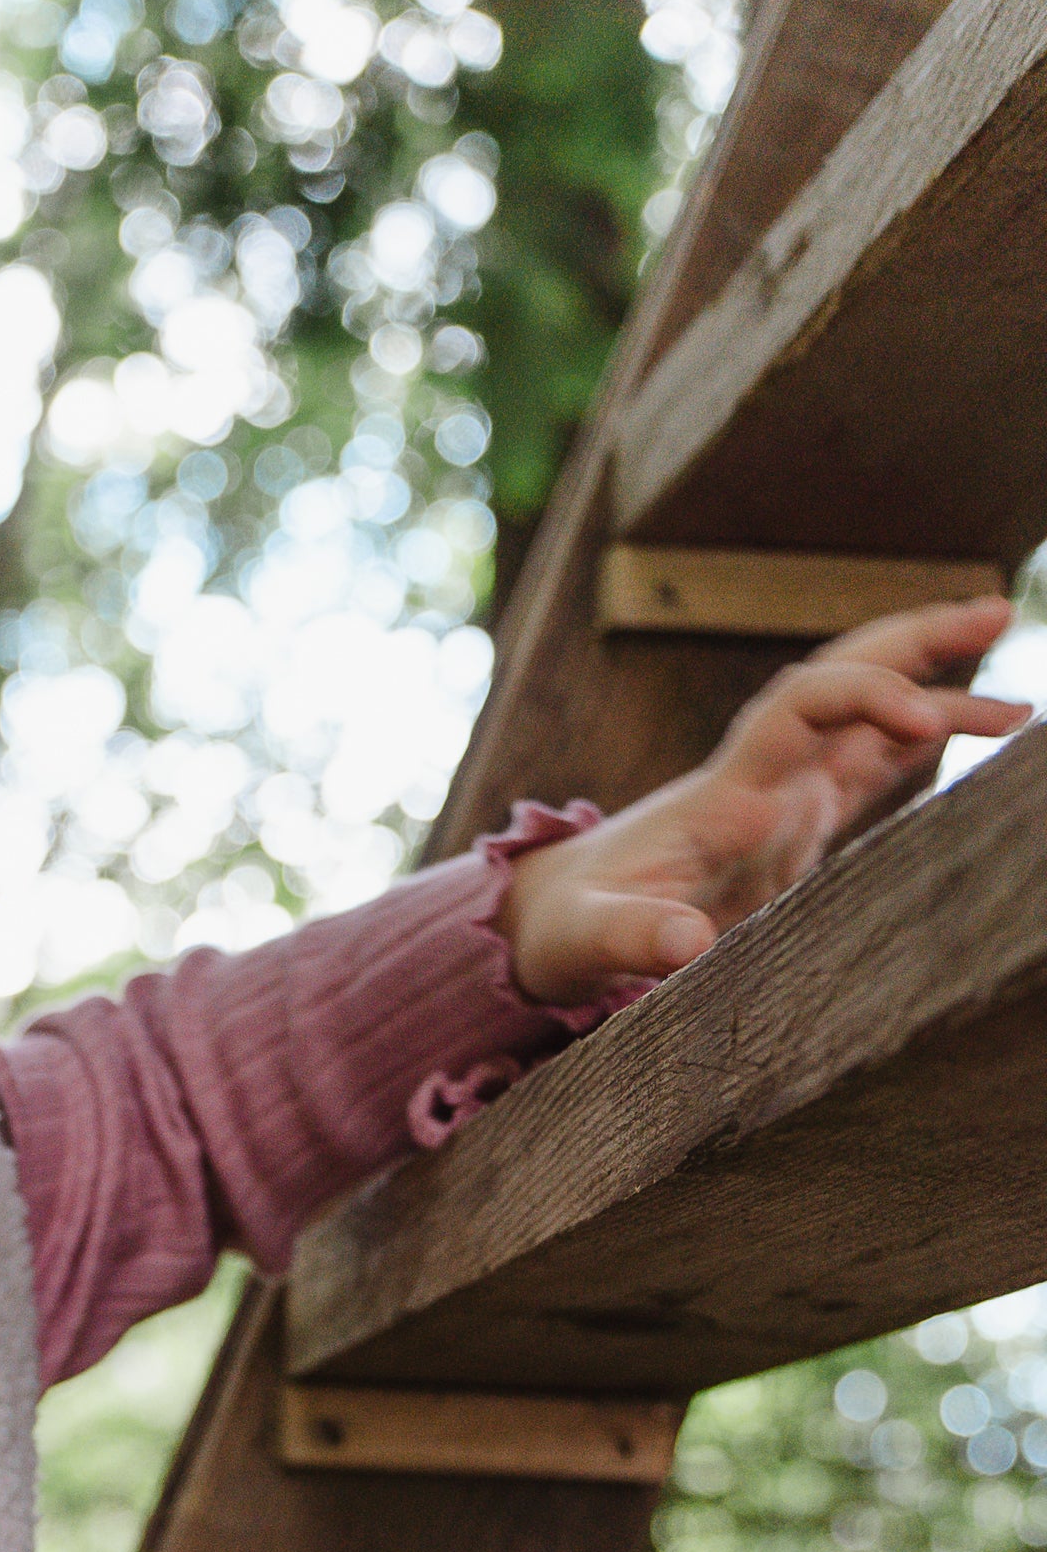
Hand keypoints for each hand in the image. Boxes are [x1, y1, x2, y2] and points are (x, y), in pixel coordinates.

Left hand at [496, 598, 1031, 1008]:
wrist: (550, 919)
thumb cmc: (568, 927)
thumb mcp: (589, 939)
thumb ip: (634, 938)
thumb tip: (688, 946)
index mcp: (725, 792)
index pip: (803, 706)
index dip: (864, 695)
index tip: (919, 716)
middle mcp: (762, 779)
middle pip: (846, 678)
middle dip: (917, 641)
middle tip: (995, 605)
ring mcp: (781, 799)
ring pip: (868, 722)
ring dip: (937, 696)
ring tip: (1021, 707)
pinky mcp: (792, 829)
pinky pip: (867, 771)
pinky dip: (920, 746)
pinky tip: (975, 735)